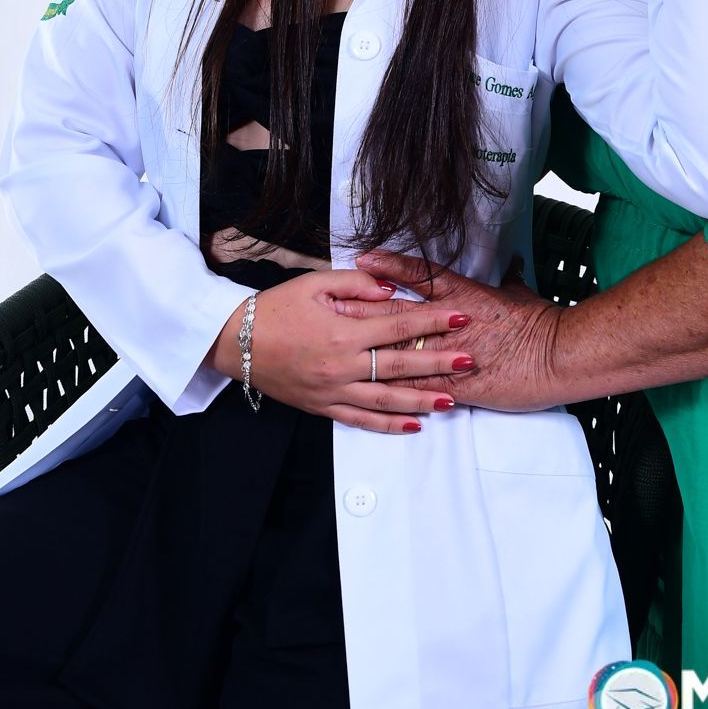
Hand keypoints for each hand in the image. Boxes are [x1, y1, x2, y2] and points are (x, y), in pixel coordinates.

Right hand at [205, 261, 474, 432]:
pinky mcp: (324, 407)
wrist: (236, 342)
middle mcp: (343, 366)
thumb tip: (392, 288)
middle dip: (439, 362)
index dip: (432, 321)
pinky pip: (362, 420)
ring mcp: (334, 391)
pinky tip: (415, 425)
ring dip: (423, 399)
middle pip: (401, 366)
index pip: (399, 325)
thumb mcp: (315, 283)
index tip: (461, 317)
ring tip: (453, 398)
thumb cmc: (276, 308)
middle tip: (471, 358)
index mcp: (343, 332)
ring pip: (387, 400)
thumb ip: (357, 283)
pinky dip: (390, 424)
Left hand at [353, 250, 563, 411]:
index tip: (364, 260)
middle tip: (330, 307)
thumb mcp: (519, 294)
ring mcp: (450, 355)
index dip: (389, 268)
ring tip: (336, 346)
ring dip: (367, 350)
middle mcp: (449, 323)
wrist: (556, 355)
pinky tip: (368, 388)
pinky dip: (393, 387)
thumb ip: (508, 279)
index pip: (420, 276)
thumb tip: (511, 262)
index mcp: (464, 295)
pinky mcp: (455, 385)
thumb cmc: (540, 323)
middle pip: (397, 315)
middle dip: (362, 312)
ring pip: (399, 351)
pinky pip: (416, 386)